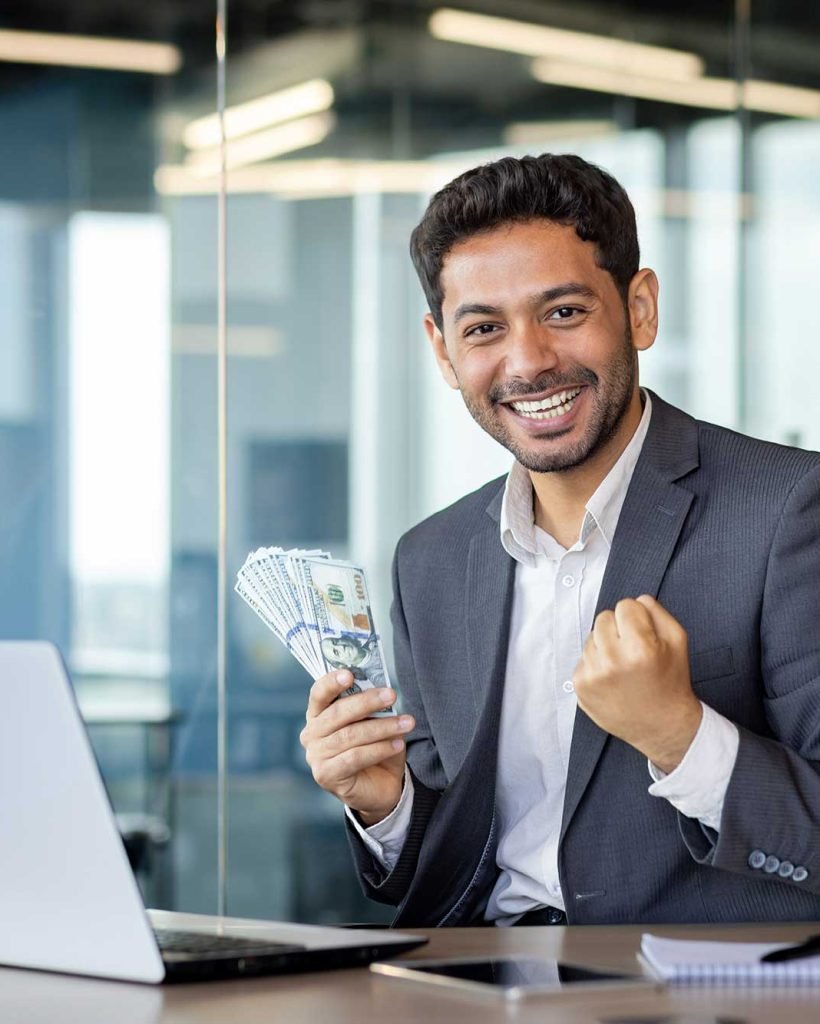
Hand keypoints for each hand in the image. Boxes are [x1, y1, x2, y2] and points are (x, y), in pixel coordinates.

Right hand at [300, 670, 414, 824]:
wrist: (380, 788)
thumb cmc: (374, 747)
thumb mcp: (373, 723)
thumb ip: (370, 708)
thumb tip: (383, 692)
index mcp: (318, 715)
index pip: (319, 693)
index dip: (332, 682)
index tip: (350, 674)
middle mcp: (311, 734)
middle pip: (337, 713)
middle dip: (367, 702)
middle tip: (391, 695)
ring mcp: (315, 756)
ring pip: (350, 735)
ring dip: (382, 727)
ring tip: (406, 723)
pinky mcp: (326, 775)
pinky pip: (355, 757)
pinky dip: (379, 749)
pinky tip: (397, 745)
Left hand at [572, 595, 702, 772]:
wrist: (661, 725)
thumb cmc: (671, 681)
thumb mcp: (678, 641)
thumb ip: (657, 612)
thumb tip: (636, 599)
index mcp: (639, 648)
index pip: (625, 605)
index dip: (637, 617)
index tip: (644, 634)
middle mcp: (612, 661)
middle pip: (604, 617)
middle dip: (619, 628)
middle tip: (633, 649)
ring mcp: (593, 674)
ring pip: (591, 636)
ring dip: (606, 645)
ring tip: (623, 666)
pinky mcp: (580, 685)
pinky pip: (583, 656)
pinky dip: (596, 663)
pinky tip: (612, 677)